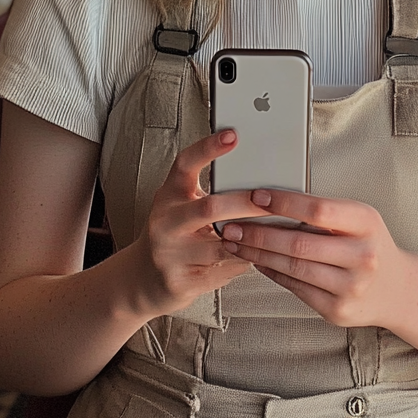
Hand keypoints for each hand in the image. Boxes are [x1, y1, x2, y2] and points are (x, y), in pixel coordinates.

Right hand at [130, 130, 271, 317]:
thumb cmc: (175, 233)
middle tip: (271, 198)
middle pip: (209, 207)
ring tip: (273, 230)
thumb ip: (212, 190)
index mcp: (169, 195)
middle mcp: (165, 221)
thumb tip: (260, 177)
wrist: (144, 278)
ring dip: (252, 238)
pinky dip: (245, 261)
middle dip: (245, 202)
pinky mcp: (179, 282)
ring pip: (223, 245)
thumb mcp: (184, 204)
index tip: (233, 135)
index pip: (185, 164)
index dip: (208, 148)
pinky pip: (224, 270)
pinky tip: (257, 255)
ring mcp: (169, 254)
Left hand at [218, 190, 408, 328]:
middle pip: (299, 243)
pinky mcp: (337, 311)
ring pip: (293, 267)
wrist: (397, 289)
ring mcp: (350, 287)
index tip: (255, 197)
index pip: (318, 210)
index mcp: (366, 223)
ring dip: (258, 255)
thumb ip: (324, 212)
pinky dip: (272, 272)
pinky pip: (296, 288)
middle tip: (232, 226)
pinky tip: (257, 262)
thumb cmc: (370, 245)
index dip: (283, 203)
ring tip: (236, 243)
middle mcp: (362, 255)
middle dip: (258, 234)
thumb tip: (272, 202)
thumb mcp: (359, 219)